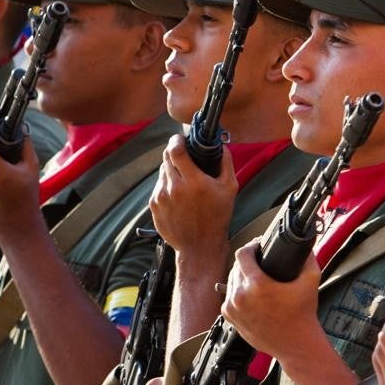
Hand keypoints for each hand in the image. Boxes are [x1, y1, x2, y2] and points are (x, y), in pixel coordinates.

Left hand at [150, 135, 236, 257]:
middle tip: (183, 156)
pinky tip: (178, 195)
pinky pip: (158, 187)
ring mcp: (161, 197)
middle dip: (174, 153)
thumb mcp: (230, 188)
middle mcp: (174, 188)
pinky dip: (167, 186)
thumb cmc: (217, 217)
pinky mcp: (154, 206)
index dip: (176, 140)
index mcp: (193, 182)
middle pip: (166, 158)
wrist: (199, 246)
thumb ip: (225, 163)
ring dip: (171, 171)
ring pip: (162, 172)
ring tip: (184, 181)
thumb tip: (222, 146)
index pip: (176, 150)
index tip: (180, 138)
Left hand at [221, 241, 322, 363]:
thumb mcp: (311, 280)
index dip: (251, 246)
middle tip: (261, 261)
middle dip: (248, 261)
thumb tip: (305, 246)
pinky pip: (229, 297)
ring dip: (241, 276)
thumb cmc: (302, 315)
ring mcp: (233, 308)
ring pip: (231, 281)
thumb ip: (308, 258)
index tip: (259, 247)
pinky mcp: (231, 318)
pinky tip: (249, 292)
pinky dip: (237, 292)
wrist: (296, 344)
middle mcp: (240, 296)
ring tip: (255, 276)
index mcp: (256, 285)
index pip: (242, 254)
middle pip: (236, 266)